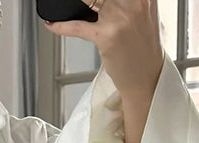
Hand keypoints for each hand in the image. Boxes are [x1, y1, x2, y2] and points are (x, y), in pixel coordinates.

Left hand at [44, 0, 164, 98]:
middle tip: (84, 4)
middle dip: (88, 0)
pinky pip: (77, 26)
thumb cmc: (143, 50)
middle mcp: (134, 2)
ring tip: (68, 5)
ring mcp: (119, 18)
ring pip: (88, 0)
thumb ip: (128, 2)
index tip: (90, 0)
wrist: (147, 78)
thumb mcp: (144, 15)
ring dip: (75, 5)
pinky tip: (52, 24)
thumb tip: (104, 2)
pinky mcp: (106, 36)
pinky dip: (61, 25)